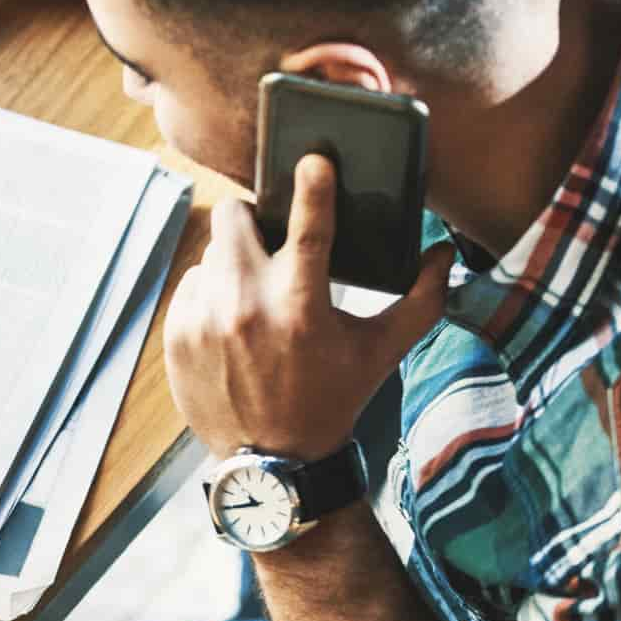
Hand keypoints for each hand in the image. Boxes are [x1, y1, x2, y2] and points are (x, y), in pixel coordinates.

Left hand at [163, 154, 454, 461]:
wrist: (271, 464)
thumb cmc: (333, 400)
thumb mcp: (383, 353)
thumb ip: (421, 300)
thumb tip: (445, 254)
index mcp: (301, 305)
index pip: (308, 227)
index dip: (313, 186)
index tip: (312, 157)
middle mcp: (246, 306)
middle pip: (234, 219)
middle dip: (251, 218)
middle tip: (267, 236)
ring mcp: (203, 319)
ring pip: (212, 254)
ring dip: (234, 263)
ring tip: (257, 296)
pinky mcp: (176, 333)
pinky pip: (190, 287)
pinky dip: (211, 295)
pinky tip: (232, 323)